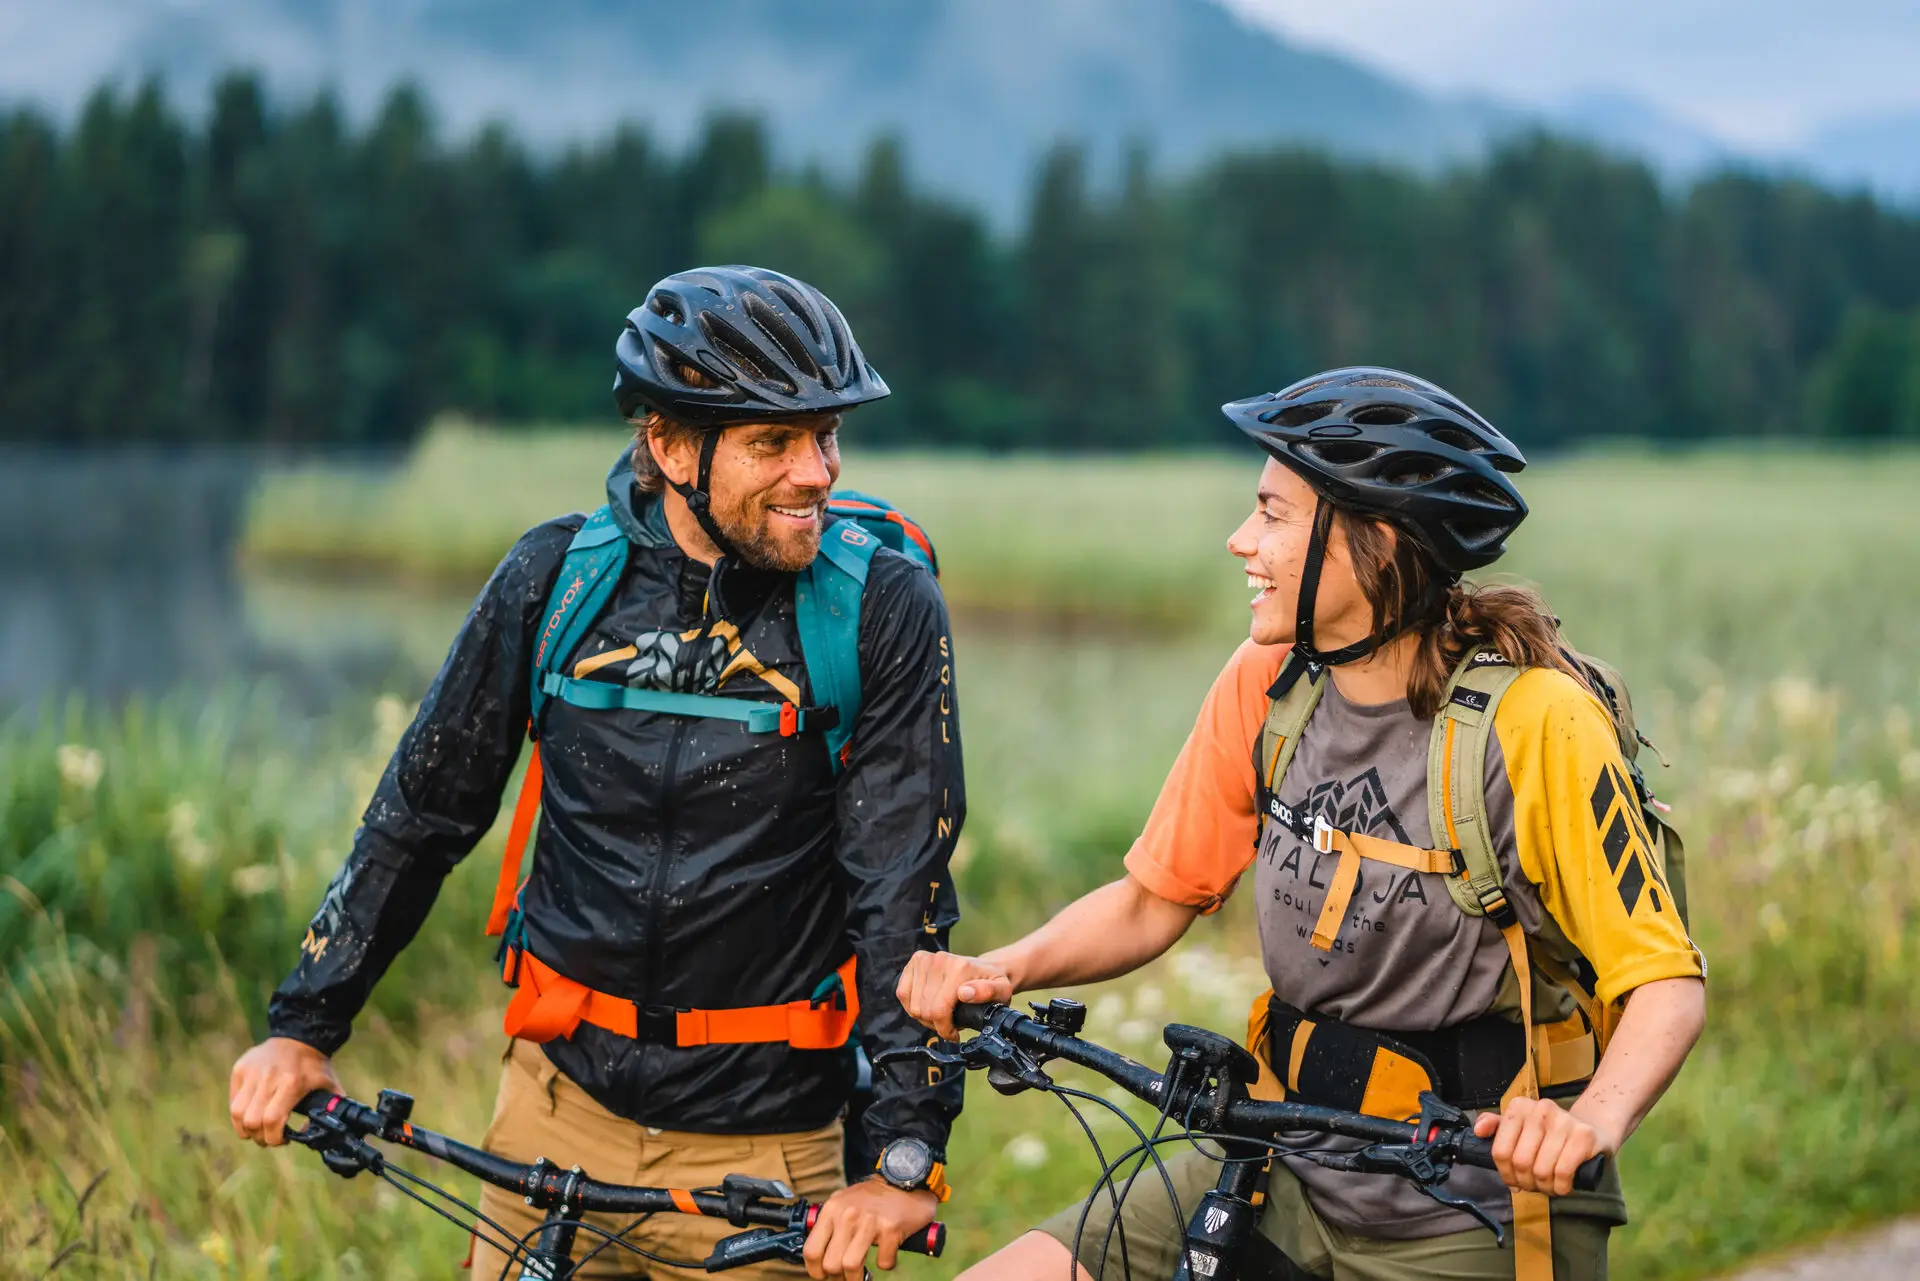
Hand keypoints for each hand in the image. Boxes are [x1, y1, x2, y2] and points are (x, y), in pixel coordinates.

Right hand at [229, 1037, 341, 1146]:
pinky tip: (252, 1113)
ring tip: (257, 1130)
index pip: (272, 1120)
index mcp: (292, 1083)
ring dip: (245, 1128)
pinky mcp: (240, 1069)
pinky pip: (233, 1100)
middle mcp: (268, 1078)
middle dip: (260, 1137)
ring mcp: (251, 1072)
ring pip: (237, 1113)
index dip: (274, 1138)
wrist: (300, 1036)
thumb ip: (328, 1111)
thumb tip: (314, 1136)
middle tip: (268, 1137)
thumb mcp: (330, 1087)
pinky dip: (240, 1113)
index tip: (283, 1140)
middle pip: (252, 1121)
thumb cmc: (315, 1066)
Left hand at [803, 1178, 938, 1278]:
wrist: (904, 1179)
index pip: (812, 1250)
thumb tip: (819, 1257)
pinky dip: (886, 1263)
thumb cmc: (872, 1196)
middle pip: (831, 1263)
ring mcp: (869, 1221)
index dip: (815, 1270)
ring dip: (856, 1278)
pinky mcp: (891, 1228)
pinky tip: (887, 1254)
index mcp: (832, 1210)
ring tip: (861, 1276)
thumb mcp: (843, 1202)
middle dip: (837, 1277)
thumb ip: (830, 1225)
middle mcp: (847, 1215)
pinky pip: (883, 1261)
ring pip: (851, 1265)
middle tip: (845, 1277)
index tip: (823, 1276)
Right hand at [895, 951, 1013, 1038]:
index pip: (939, 1010)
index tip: (955, 1033)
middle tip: (949, 1024)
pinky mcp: (915, 961)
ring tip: (940, 1015)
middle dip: (936, 1024)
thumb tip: (965, 992)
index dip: (945, 1029)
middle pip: (924, 1010)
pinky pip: (902, 993)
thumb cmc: (992, 984)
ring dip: (924, 1017)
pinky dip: (912, 1005)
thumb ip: (988, 992)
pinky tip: (926, 1006)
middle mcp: (939, 960)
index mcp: (960, 968)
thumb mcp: (1001, 991)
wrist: (984, 968)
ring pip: (913, 1005)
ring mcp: (925, 959)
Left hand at [1472, 1096, 1619, 1195]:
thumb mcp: (1522, 1126)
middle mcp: (1540, 1110)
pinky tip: (1563, 1186)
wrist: (1594, 1128)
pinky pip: (1563, 1172)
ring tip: (1548, 1186)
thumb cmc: (1552, 1133)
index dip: (1506, 1173)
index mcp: (1519, 1107)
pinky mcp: (1584, 1136)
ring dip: (1544, 1187)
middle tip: (1534, 1185)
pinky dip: (1561, 1187)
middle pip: (1520, 1162)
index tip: (1514, 1181)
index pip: (1500, 1151)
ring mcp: (1563, 1121)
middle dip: (1526, 1182)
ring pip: (1541, 1170)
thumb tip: (1478, 1131)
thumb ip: (1496, 1126)